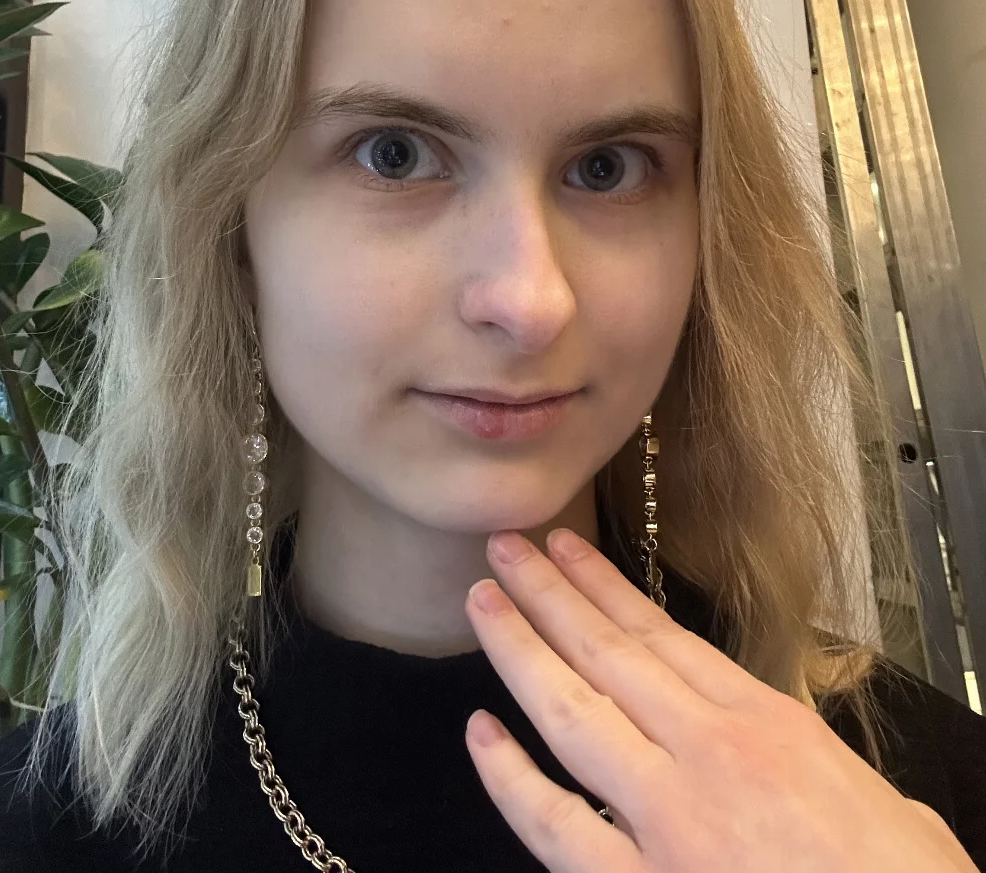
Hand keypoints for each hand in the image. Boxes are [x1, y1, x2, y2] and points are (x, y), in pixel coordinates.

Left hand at [463, 527, 975, 872]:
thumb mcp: (893, 810)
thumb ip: (824, 770)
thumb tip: (806, 768)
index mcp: (770, 725)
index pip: (664, 637)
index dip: (605, 588)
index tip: (565, 550)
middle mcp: (708, 756)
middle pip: (608, 655)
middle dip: (549, 595)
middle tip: (502, 547)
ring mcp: (667, 822)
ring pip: (572, 715)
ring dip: (520, 653)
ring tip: (481, 603)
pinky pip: (555, 826)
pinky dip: (510, 780)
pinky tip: (479, 735)